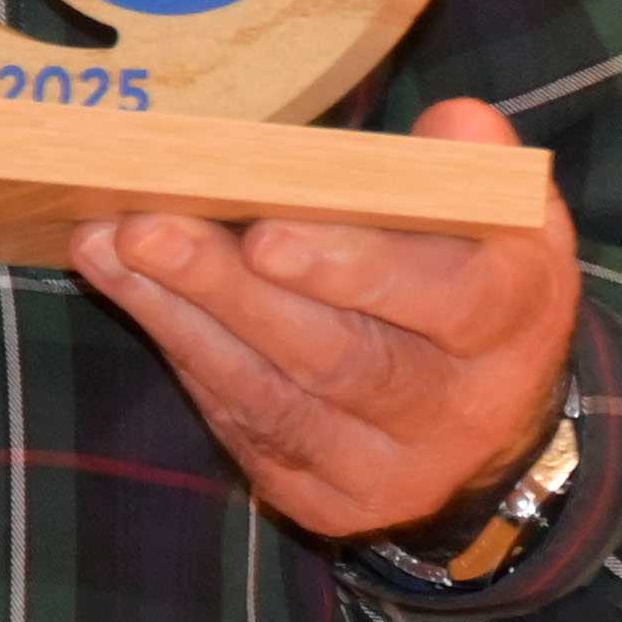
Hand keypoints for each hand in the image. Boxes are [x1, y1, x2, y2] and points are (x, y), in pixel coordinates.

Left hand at [65, 99, 578, 537]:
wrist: (489, 416)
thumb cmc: (478, 273)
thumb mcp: (503, 212)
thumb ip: (473, 164)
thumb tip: (455, 123)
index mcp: (513, 324)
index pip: (445, 301)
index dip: (355, 270)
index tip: (268, 234)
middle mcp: (455, 413)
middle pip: (338, 358)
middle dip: (232, 291)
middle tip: (148, 229)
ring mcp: (386, 470)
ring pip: (273, 397)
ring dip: (179, 316)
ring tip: (108, 245)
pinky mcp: (322, 498)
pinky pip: (243, 424)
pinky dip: (182, 350)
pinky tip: (128, 288)